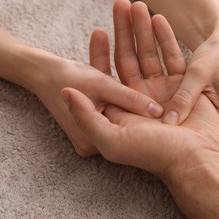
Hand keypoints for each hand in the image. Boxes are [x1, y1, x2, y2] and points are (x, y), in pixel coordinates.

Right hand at [30, 27, 162, 156]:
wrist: (42, 74)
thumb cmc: (69, 77)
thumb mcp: (103, 86)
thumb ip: (129, 99)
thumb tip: (157, 112)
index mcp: (93, 140)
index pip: (130, 137)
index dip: (153, 128)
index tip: (175, 119)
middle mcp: (95, 144)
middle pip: (128, 131)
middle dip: (149, 121)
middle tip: (174, 116)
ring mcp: (96, 137)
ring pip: (126, 122)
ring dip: (142, 110)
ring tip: (165, 105)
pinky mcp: (99, 126)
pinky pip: (119, 116)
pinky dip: (130, 105)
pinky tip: (150, 97)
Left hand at [60, 0, 218, 218]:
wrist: (197, 160)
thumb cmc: (153, 154)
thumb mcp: (111, 139)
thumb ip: (85, 116)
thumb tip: (64, 92)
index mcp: (122, 109)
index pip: (106, 74)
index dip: (100, 52)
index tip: (97, 31)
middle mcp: (140, 98)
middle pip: (128, 58)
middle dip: (124, 32)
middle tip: (119, 5)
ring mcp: (162, 90)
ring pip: (150, 54)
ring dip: (143, 30)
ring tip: (138, 5)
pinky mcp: (183, 86)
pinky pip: (172, 57)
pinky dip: (166, 38)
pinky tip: (159, 19)